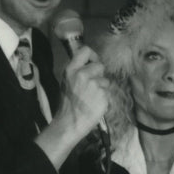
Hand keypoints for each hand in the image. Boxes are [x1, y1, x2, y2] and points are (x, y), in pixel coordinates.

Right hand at [35, 45, 109, 169]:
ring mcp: (94, 85)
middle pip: (100, 66)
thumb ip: (77, 71)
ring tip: (92, 98)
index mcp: (71, 70)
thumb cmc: (67, 104)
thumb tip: (90, 64)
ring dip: (102, 88)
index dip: (93, 56)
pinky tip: (95, 105)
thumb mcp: (66, 82)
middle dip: (99, 75)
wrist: (69, 123)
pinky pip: (107, 93)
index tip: (94, 62)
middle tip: (93, 86)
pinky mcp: (103, 96)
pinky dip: (103, 99)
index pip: (85, 50)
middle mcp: (83, 75)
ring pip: (105, 81)